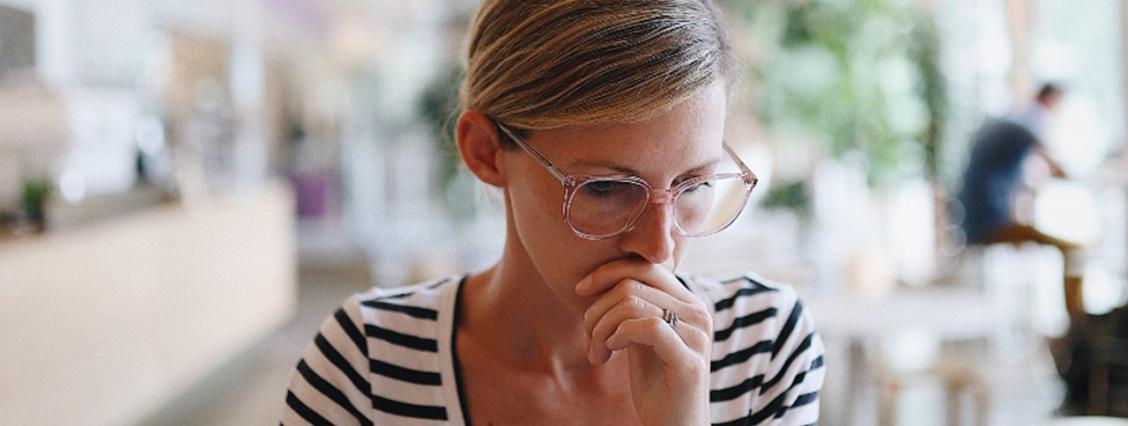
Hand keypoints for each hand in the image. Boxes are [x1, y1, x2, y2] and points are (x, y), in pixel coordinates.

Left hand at [575, 259, 712, 425]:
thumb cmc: (657, 385)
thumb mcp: (641, 338)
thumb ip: (634, 309)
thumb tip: (602, 280)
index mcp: (687, 302)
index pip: (645, 266)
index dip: (607, 271)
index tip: (579, 290)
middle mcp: (698, 311)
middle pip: (633, 283)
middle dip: (598, 308)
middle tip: (588, 338)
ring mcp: (697, 334)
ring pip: (633, 303)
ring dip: (601, 327)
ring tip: (596, 352)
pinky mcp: (689, 359)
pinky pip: (647, 327)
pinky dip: (618, 336)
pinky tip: (611, 352)